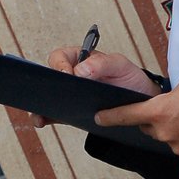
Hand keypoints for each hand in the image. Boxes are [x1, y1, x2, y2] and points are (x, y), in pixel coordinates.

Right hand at [30, 47, 161, 127]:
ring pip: (47, 97)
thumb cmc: (130, 79)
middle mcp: (70, 74)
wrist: (140, 102)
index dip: (59, 65)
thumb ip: (102, 64)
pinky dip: (45, 117)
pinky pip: (53, 113)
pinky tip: (42, 122)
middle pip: (48, 77)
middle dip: (43, 86)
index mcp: (79, 58)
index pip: (60, 57)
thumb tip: (78, 71)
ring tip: (38, 115)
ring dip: (39, 105)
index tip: (67, 75)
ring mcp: (68, 94)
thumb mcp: (121, 66)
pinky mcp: (70, 111)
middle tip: (45, 95)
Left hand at [94, 75, 178, 158]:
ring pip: (166, 136)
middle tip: (174, 108)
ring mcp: (177, 146)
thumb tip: (169, 108)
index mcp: (159, 111)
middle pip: (149, 127)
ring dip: (175, 128)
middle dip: (156, 119)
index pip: (127, 115)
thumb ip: (169, 98)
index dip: (110, 116)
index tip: (99, 118)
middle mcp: (164, 132)